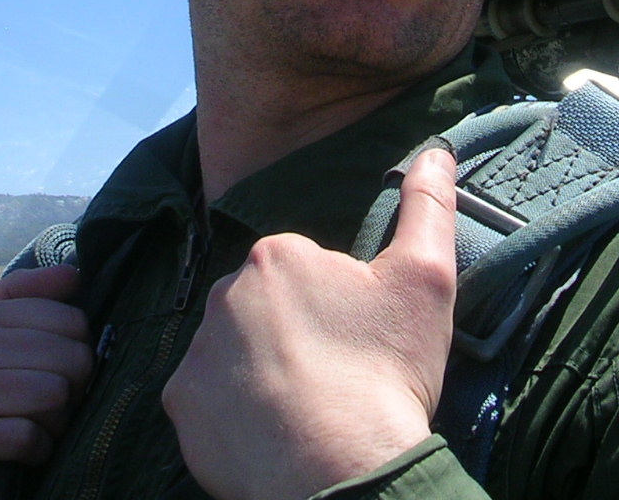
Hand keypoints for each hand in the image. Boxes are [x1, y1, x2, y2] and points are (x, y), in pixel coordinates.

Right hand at [0, 264, 91, 499]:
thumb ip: (14, 300)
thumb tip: (73, 274)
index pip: (63, 317)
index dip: (78, 349)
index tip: (65, 372)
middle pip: (65, 355)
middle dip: (75, 388)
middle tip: (58, 407)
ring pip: (51, 394)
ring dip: (58, 422)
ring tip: (42, 430)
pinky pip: (24, 437)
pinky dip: (37, 450)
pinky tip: (26, 454)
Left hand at [163, 148, 457, 499]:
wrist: (344, 472)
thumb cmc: (386, 373)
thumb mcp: (425, 280)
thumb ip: (428, 207)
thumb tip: (436, 151)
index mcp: (277, 255)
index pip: (305, 269)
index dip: (337, 304)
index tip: (359, 338)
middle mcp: (224, 293)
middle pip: (264, 306)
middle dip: (294, 331)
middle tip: (336, 372)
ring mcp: (196, 352)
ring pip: (234, 348)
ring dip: (261, 368)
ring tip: (306, 405)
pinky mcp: (182, 406)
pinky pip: (207, 398)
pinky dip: (232, 412)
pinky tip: (273, 429)